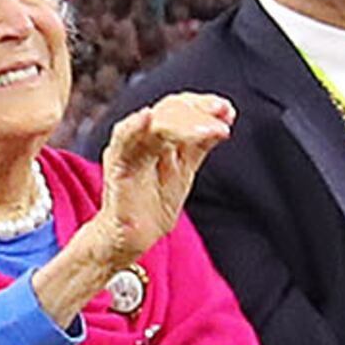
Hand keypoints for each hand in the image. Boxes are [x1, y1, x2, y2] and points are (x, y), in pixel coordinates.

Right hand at [50, 93, 234, 300]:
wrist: (130, 239)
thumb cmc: (152, 202)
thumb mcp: (184, 169)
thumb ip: (199, 144)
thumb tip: (225, 118)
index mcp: (156, 135)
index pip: (178, 108)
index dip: (202, 105)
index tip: (227, 110)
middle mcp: (139, 137)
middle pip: (168, 111)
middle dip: (198, 112)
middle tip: (223, 117)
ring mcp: (126, 151)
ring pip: (152, 125)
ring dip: (182, 123)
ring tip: (211, 129)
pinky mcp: (117, 171)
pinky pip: (123, 144)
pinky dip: (134, 128)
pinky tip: (146, 118)